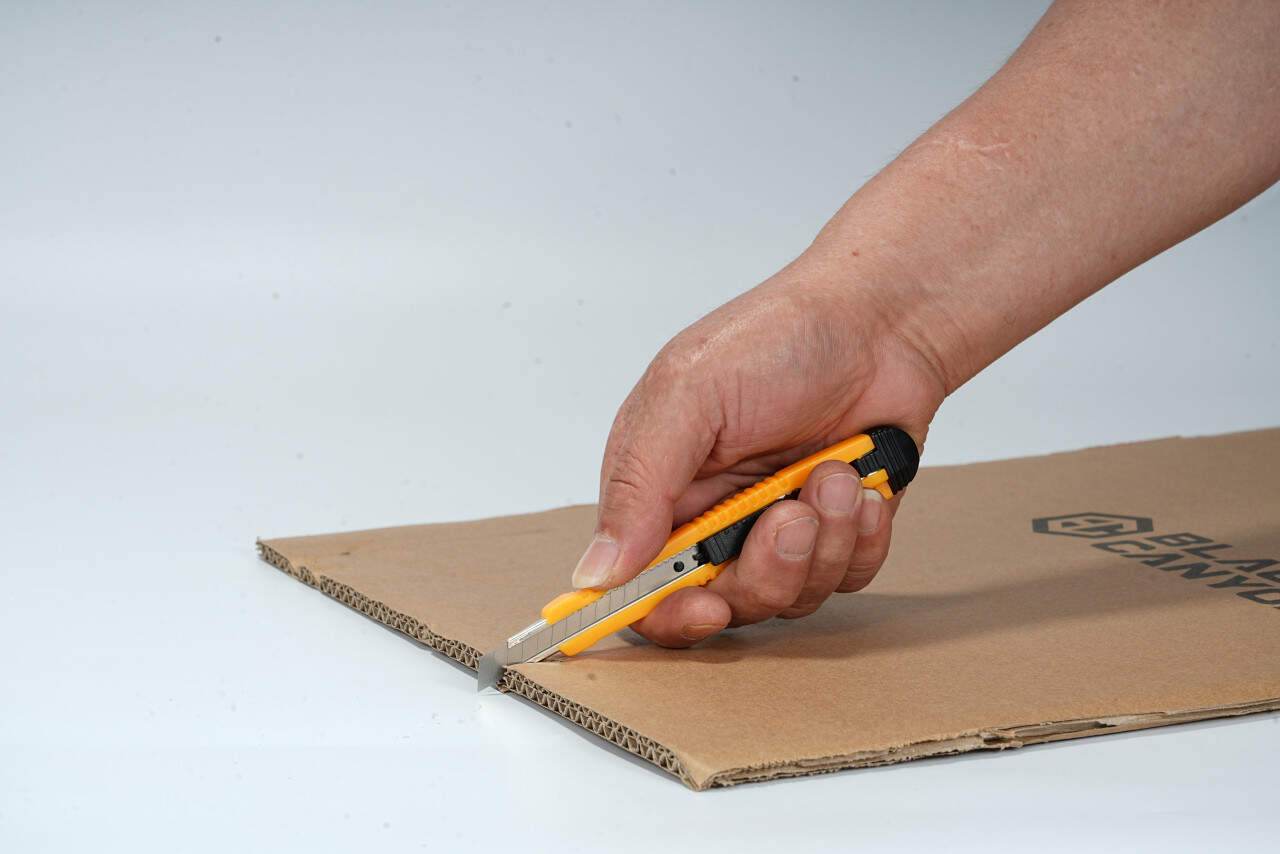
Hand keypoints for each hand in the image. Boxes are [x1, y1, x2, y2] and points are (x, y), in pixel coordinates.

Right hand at [570, 256, 945, 646]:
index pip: (636, 586)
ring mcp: (776, 528)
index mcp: (659, 488)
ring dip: (822, 542)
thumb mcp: (687, 396)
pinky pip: (845, 578)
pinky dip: (861, 538)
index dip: (664, 613)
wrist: (882, 319)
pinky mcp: (835, 533)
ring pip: (789, 597)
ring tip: (832, 475)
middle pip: (720, 604)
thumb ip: (639, 486)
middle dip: (765, 571)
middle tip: (790, 517)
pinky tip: (861, 486)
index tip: (703, 608)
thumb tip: (594, 571)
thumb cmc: (778, 337)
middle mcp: (712, 517)